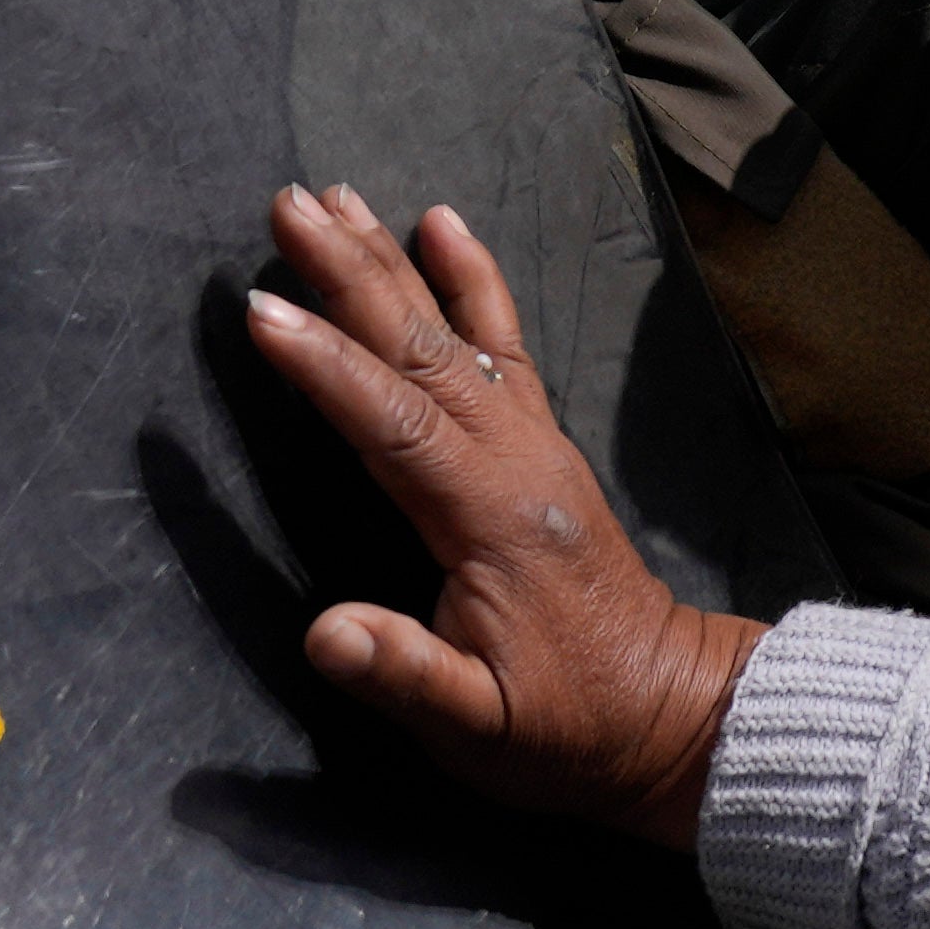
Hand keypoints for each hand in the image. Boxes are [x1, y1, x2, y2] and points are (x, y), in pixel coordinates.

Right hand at [238, 186, 763, 852]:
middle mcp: (517, 463)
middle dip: (350, 274)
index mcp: (491, 522)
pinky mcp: (541, 446)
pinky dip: (474, 280)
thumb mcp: (479, 729)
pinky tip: (444, 226)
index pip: (394, 425)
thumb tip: (327, 633)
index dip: (324, 368)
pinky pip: (506, 344)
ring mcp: (534, 445)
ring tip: (336, 198)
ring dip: (393, 262)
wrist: (669, 718)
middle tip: (286, 204)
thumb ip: (405, 675)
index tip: (260, 310)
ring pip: (457, 332)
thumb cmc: (566, 730)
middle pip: (422, 349)